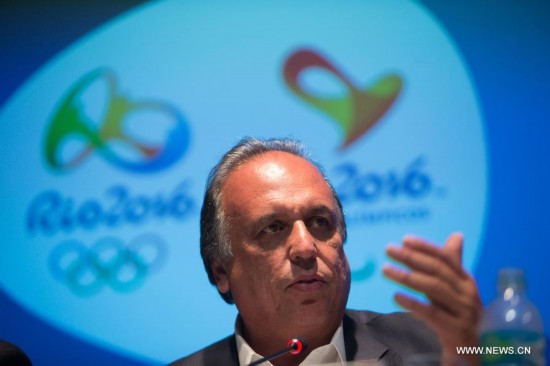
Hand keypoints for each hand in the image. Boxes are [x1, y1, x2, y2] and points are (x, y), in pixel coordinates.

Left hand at [382, 233, 481, 364]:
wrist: (471, 351)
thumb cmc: (458, 314)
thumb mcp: (457, 288)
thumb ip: (452, 264)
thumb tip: (457, 235)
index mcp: (466, 280)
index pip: (445, 258)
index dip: (425, 247)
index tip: (404, 239)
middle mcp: (468, 293)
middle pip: (437, 271)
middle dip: (411, 258)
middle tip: (389, 249)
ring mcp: (464, 312)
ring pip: (434, 289)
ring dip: (408, 277)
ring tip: (386, 269)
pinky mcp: (456, 330)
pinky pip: (432, 314)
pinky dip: (414, 304)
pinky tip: (396, 297)